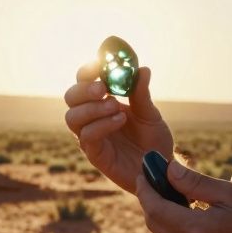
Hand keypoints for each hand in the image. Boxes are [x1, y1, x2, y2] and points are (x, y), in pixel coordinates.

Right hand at [63, 60, 172, 192]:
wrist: (160, 169)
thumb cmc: (153, 141)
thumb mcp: (150, 114)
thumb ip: (142, 94)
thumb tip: (142, 69)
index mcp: (101, 102)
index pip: (83, 81)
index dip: (87, 70)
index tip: (99, 63)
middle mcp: (91, 118)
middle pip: (71, 97)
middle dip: (84, 90)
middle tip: (103, 88)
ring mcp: (90, 136)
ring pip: (72, 117)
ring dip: (92, 108)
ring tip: (115, 107)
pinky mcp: (95, 154)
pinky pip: (86, 137)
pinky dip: (101, 125)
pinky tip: (120, 120)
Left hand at [135, 159, 231, 232]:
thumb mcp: (230, 193)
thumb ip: (195, 183)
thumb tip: (168, 169)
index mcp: (197, 231)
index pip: (155, 208)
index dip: (145, 188)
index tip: (143, 170)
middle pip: (153, 222)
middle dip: (148, 198)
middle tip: (151, 176)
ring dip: (159, 211)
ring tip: (167, 187)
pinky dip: (172, 223)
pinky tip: (183, 207)